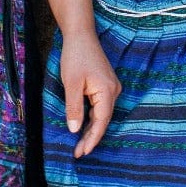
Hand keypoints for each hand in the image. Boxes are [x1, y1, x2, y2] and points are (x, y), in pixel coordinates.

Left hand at [59, 29, 120, 157]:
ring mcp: (111, 87)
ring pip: (101, 114)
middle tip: (78, 152)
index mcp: (107, 92)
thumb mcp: (71, 82)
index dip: (91, 139)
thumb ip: (74, 107)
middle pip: (103, 120)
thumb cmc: (75, 55)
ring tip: (79, 143)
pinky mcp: (105, 84)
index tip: (81, 153)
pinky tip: (84, 124)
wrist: (80, 33)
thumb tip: (75, 130)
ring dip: (91, 127)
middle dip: (91, 137)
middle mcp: (114, 91)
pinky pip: (99, 105)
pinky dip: (91, 116)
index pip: (101, 123)